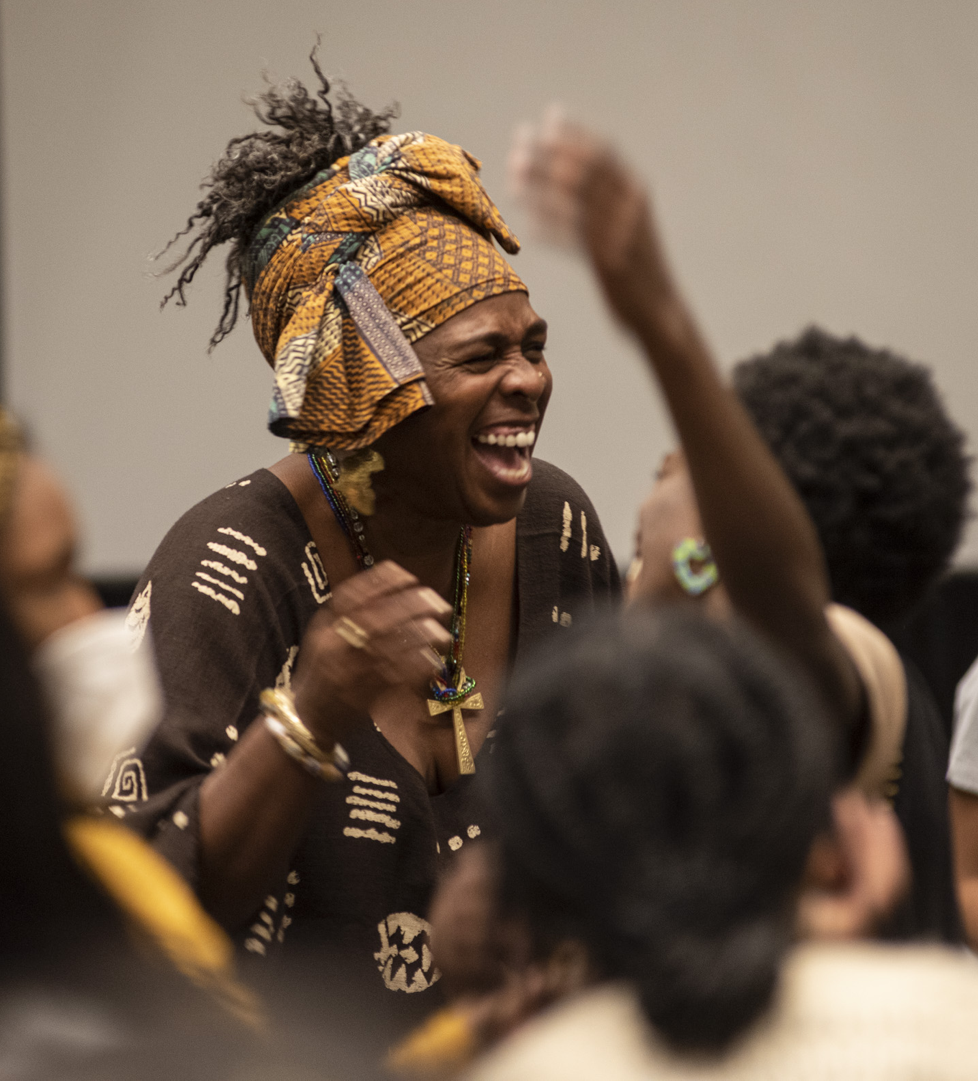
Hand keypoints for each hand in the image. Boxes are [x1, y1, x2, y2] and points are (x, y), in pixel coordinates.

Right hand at [291, 561, 452, 740]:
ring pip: (391, 646)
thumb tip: (392, 590)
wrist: (307, 718)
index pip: (352, 593)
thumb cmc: (323, 672)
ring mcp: (349, 670)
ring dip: (421, 637)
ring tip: (442, 633)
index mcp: (324, 625)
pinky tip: (434, 661)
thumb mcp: (326, 636)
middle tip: (438, 603)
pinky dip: (418, 667)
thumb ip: (350, 614)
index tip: (409, 576)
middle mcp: (335, 644)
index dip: (382, 581)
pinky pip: (397, 676)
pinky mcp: (364, 694)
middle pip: (377, 616)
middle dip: (412, 606)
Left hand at [509, 107, 678, 336]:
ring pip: (576, 202)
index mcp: (637, 192)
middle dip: (550, 154)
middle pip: (585, 172)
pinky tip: (528, 223)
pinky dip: (551, 228)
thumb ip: (607, 198)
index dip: (575, 135)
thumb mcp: (627, 225)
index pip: (604, 153)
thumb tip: (572, 167)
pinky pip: (575, 240)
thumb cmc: (636, 266)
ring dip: (542, 186)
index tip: (547, 120)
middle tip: (520, 144)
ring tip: (514, 177)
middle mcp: (632, 208)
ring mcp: (622, 235)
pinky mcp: (611, 264)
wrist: (659, 311)